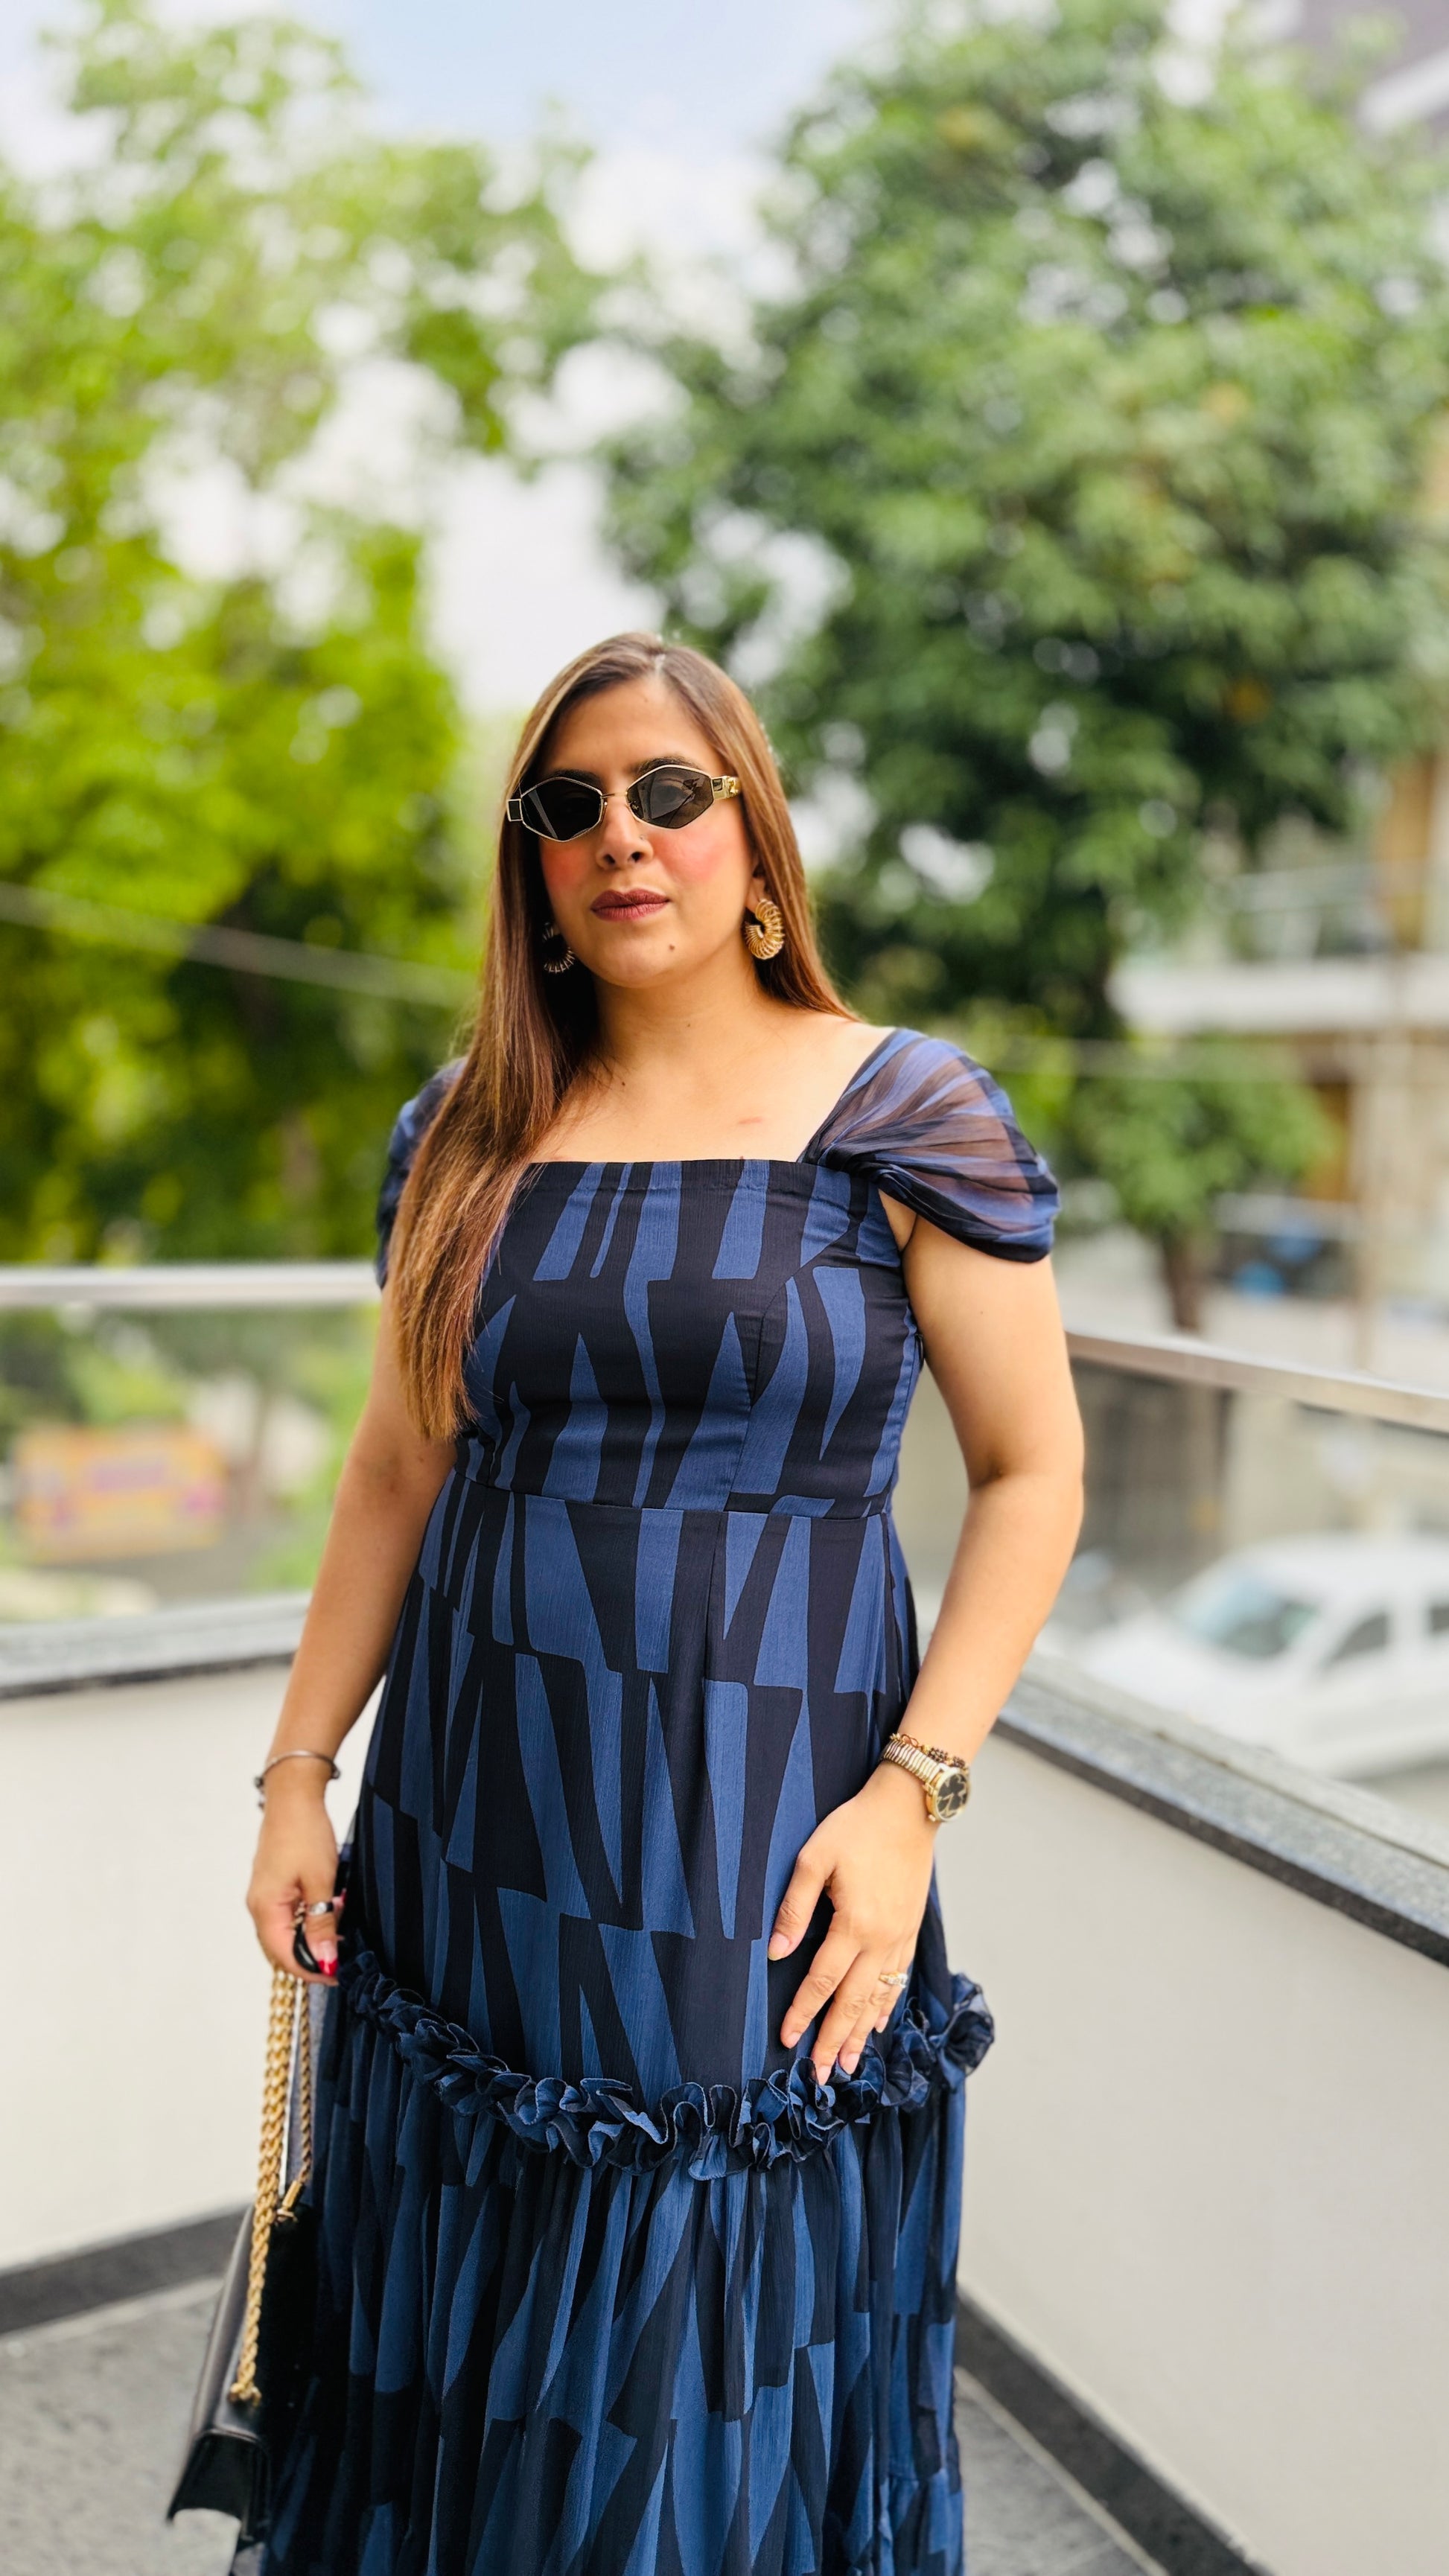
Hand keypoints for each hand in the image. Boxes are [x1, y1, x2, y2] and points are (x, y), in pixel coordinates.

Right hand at [246, 1771, 340, 1982]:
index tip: (338, 1975)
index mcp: (265, 1908)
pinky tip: (330, 1912)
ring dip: (311, 1938)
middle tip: (342, 1959)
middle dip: (311, 1957)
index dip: (311, 1970)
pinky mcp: (274, 1885)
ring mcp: (265, 1895)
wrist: (293, 1796)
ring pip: (286, 1932)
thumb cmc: (305, 1833)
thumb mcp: (321, 1881)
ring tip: (340, 1934)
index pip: (285, 1956)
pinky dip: (308, 1920)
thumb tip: (325, 1959)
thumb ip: (321, 1923)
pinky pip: (288, 1915)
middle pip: (282, 1948)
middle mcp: (259, 1906)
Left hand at [769, 1759, 937, 2084]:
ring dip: (861, 2033)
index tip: (787, 2040)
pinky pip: (898, 1979)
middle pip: (854, 2002)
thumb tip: (777, 1951)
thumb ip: (794, 1906)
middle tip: (821, 2076)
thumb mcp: (814, 1856)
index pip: (823, 1981)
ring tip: (848, 2066)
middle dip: (834, 2040)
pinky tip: (877, 2024)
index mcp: (854, 1923)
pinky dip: (887, 2006)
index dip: (803, 2013)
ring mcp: (901, 1937)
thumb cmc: (856, 1827)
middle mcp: (882, 1939)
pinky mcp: (911, 1929)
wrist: (909, 1807)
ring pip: (879, 1997)